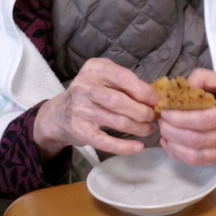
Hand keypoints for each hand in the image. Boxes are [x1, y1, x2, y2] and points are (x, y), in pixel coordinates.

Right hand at [33, 58, 159, 159]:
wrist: (59, 114)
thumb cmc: (91, 92)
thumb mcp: (104, 77)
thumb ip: (125, 83)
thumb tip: (153, 98)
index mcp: (94, 69)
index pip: (123, 78)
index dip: (143, 91)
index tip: (156, 100)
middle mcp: (84, 87)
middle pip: (119, 101)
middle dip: (142, 111)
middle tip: (153, 117)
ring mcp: (80, 110)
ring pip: (116, 121)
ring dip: (138, 127)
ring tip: (149, 129)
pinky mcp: (80, 131)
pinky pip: (105, 141)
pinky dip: (124, 146)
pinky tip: (138, 147)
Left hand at [158, 69, 215, 166]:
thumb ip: (206, 77)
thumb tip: (183, 86)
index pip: (203, 121)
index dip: (180, 118)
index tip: (165, 110)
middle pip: (197, 141)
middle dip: (173, 132)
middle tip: (161, 120)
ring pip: (198, 157)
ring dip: (175, 147)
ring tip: (164, 134)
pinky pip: (203, 163)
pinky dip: (183, 156)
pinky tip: (173, 145)